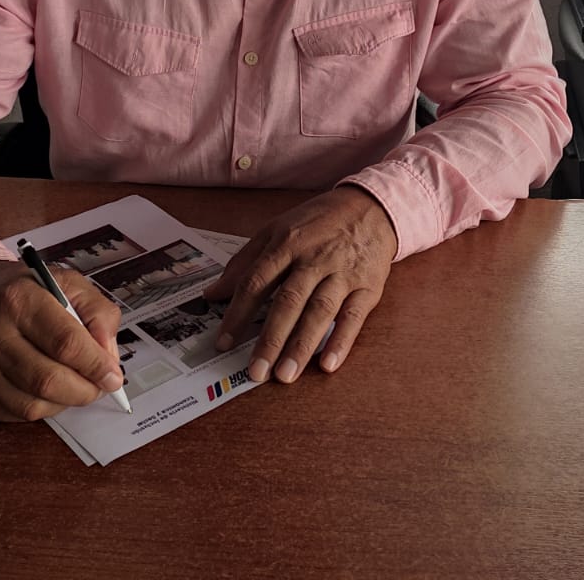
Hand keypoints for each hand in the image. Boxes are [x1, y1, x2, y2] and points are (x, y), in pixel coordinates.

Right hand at [0, 258, 124, 421]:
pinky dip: (43, 407)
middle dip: (85, 389)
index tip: (113, 376)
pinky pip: (17, 414)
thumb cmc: (26, 294)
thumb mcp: (67, 284)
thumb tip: (108, 356)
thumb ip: (98, 313)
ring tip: (75, 384)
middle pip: (49, 380)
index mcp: (18, 299)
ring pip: (34, 405)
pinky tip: (48, 389)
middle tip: (100, 385)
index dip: (96, 365)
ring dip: (66, 401)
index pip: (65, 343)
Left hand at [204, 185, 397, 384]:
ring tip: (285, 374)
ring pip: (320, 311)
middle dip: (271, 338)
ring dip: (302, 345)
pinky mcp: (367, 286)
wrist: (371, 208)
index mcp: (287, 243)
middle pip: (288, 301)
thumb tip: (212, 294)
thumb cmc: (318, 222)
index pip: (257, 281)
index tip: (224, 342)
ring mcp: (342, 273)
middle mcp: (314, 258)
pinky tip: (328, 364)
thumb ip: (244, 263)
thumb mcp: (276, 230)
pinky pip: (354, 316)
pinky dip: (341, 340)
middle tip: (256, 371)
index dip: (238, 313)